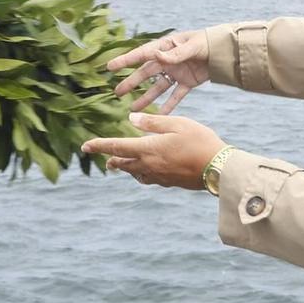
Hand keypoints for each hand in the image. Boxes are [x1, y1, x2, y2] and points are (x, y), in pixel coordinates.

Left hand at [83, 112, 225, 189]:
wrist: (218, 169)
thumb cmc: (200, 141)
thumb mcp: (177, 124)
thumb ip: (152, 122)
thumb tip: (130, 120)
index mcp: (148, 148)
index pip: (116, 146)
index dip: (99, 146)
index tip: (85, 146)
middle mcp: (149, 165)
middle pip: (123, 163)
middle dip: (112, 159)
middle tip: (105, 159)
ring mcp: (159, 176)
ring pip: (135, 172)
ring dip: (126, 167)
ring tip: (121, 164)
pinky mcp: (169, 182)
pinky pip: (148, 178)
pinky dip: (141, 173)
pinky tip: (146, 171)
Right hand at [110, 29, 210, 112]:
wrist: (225, 51)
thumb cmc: (207, 42)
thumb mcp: (192, 45)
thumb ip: (176, 53)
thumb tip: (157, 55)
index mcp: (166, 47)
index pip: (142, 54)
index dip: (125, 60)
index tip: (109, 67)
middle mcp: (168, 60)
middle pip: (146, 73)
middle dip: (131, 82)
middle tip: (117, 92)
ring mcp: (177, 72)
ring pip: (158, 87)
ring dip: (146, 97)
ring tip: (133, 108)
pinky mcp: (187, 82)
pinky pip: (175, 96)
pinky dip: (168, 105)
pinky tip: (158, 115)